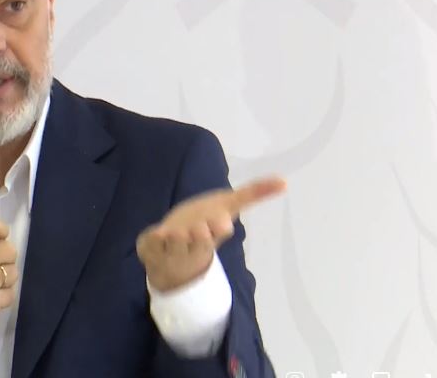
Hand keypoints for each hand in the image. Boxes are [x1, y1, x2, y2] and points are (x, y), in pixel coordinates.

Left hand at [136, 177, 285, 291]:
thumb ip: (252, 194)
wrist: (169, 256)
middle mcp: (194, 244)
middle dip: (199, 234)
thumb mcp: (226, 205)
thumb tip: (285, 182)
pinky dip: (153, 239)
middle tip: (199, 228)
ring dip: (175, 238)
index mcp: (212, 234)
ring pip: (175, 244)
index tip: (222, 223)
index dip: (218, 228)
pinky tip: (155, 234)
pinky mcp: (152, 248)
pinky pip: (151, 243)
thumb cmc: (202, 223)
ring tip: (174, 233)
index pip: (219, 232)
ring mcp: (172, 249)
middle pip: (199, 240)